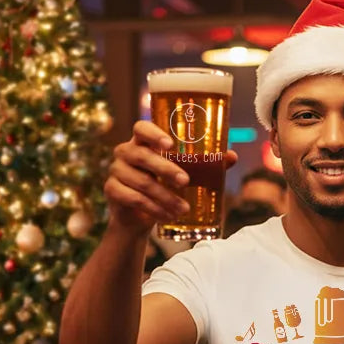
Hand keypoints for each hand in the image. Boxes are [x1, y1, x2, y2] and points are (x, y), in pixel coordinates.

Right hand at [104, 120, 237, 233]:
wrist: (141, 215)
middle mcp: (126, 152)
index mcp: (142, 141)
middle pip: (142, 155)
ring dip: (164, 196)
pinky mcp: (112, 190)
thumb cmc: (166, 186)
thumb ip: (206, 164)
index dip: (154, 133)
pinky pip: (133, 198)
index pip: (141, 128)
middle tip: (186, 181)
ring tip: (183, 208)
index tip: (170, 145)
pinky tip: (166, 216)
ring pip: (140, 181)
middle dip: (165, 169)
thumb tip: (232, 156)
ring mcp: (116, 171)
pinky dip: (153, 209)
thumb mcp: (185, 173)